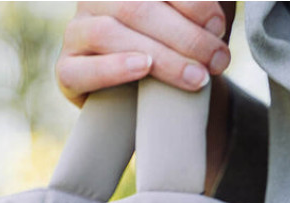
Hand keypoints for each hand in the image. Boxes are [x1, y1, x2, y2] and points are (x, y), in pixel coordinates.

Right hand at [57, 2, 234, 106]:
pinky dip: (115, 67)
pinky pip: (83, 69)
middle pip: (137, 6)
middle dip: (184, 35)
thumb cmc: (174, 55)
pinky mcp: (66, 70)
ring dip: (161, 56)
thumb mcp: (193, 23)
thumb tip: (222, 0)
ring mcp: (76, 31)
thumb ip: (206, 3)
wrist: (143, 105)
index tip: (219, 24)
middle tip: (217, 60)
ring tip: (196, 77)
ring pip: (111, 33)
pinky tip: (144, 69)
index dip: (190, 2)